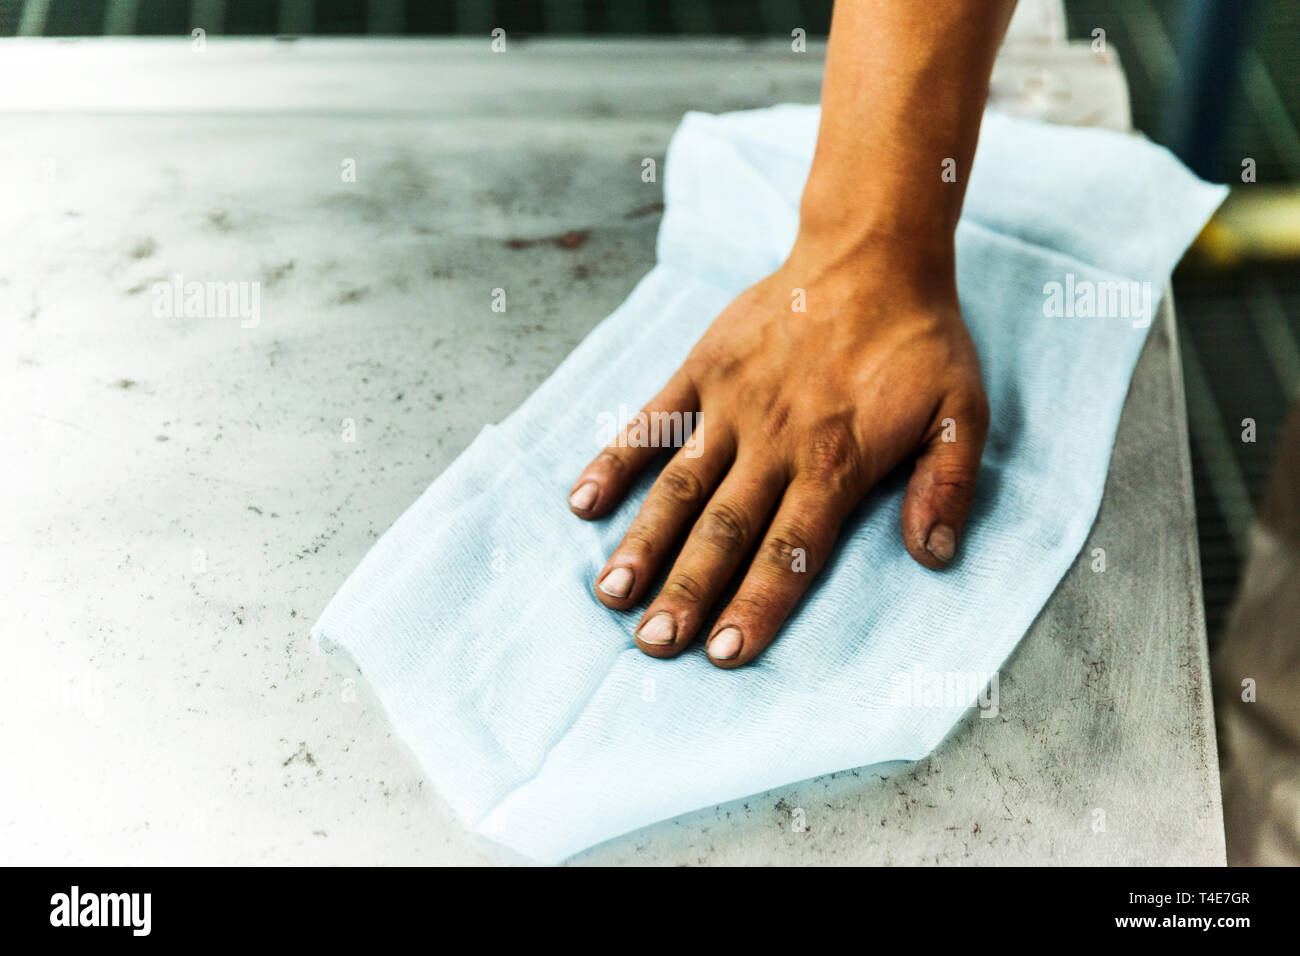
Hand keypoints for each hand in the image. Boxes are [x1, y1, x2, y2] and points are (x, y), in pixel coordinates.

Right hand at [567, 237, 988, 666]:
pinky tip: (584, 502)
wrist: (872, 253)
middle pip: (724, 528)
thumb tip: (934, 558)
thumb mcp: (962, 410)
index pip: (791, 547)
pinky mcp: (703, 370)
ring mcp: (732, 405)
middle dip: (688, 590)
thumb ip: (946, 485)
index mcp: (837, 459)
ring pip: (680, 485)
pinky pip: (652, 421)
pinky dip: (615, 460)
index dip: (757, 602)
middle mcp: (776, 440)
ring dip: (645, 541)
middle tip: (654, 643)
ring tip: (612, 594)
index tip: (723, 652)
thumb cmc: (919, 340)